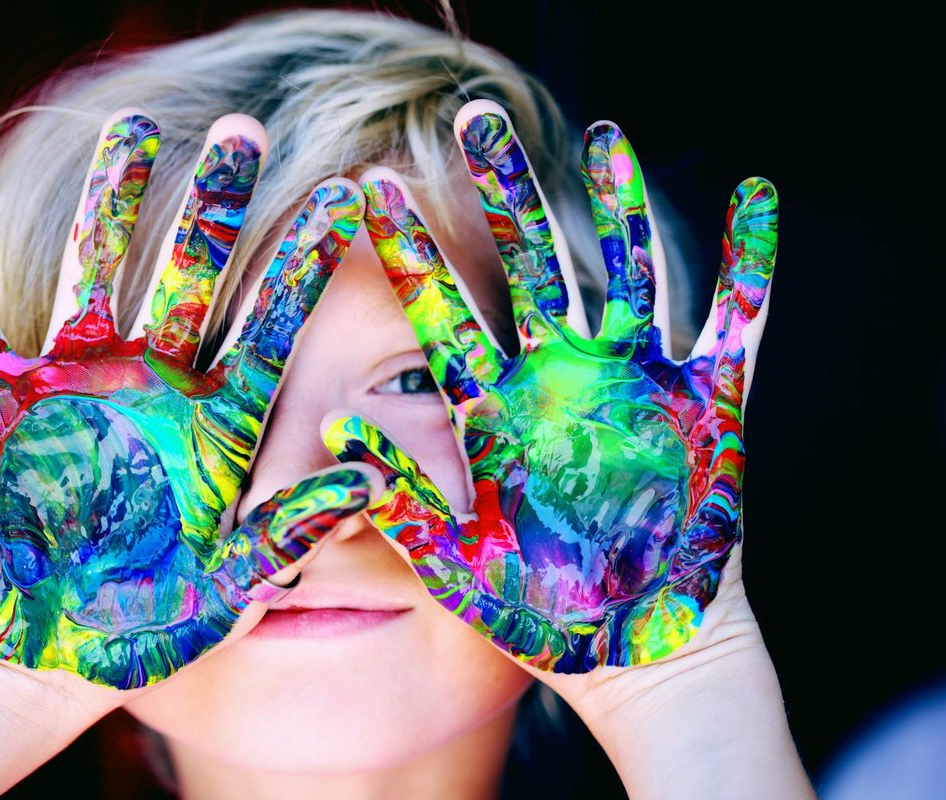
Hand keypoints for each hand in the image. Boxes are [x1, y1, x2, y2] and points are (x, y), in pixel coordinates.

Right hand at [0, 108, 371, 688]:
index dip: (304, 265)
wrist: (52, 641)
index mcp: (216, 423)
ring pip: (97, 270)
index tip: (345, 195)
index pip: (271, 327)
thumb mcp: (228, 584)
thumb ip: (292, 530)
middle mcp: (154, 383)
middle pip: (190, 275)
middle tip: (242, 129)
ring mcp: (76, 381)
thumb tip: (372, 479)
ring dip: (109, 204)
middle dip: (212, 205)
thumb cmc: (148, 617)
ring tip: (130, 127)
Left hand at [324, 100, 776, 672]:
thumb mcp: (455, 557)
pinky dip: (751, 264)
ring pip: (624, 271)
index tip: (366, 189)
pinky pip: (735, 321)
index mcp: (496, 407)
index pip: (442, 312)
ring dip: (620, 206)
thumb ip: (400, 496)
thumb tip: (330, 435)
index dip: (407, 251)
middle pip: (528, 265)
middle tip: (478, 120)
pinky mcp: (705, 403)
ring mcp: (633, 383)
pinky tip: (755, 198)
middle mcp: (560, 378)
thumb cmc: (535, 612)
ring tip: (607, 137)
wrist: (627, 648)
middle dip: (506, 193)